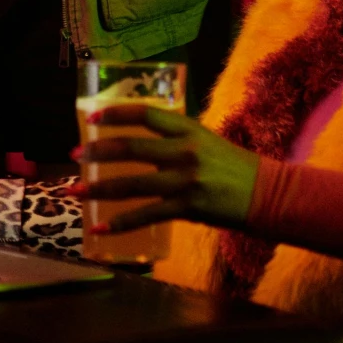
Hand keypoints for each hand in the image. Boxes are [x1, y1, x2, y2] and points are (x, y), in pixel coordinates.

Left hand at [70, 103, 260, 232]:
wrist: (268, 194)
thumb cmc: (234, 167)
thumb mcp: (206, 141)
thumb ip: (175, 139)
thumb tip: (138, 139)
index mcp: (188, 129)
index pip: (145, 114)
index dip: (115, 114)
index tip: (91, 120)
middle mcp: (184, 151)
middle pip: (131, 147)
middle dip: (97, 152)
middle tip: (74, 156)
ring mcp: (186, 180)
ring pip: (132, 183)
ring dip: (98, 188)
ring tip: (74, 192)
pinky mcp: (188, 207)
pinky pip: (146, 215)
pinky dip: (120, 222)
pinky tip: (100, 228)